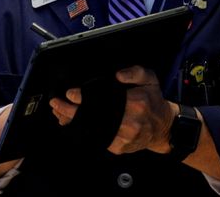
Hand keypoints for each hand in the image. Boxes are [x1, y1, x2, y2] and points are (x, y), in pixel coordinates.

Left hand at [48, 65, 175, 154]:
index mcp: (135, 101)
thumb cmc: (153, 99)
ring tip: (58, 114)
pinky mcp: (120, 147)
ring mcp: (124, 136)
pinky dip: (83, 133)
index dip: (83, 97)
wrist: (163, 126)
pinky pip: (97, 140)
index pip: (103, 99)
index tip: (70, 93)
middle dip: (71, 111)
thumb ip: (134, 72)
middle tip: (56, 104)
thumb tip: (117, 75)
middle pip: (94, 116)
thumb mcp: (149, 78)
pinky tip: (72, 126)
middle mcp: (129, 121)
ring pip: (93, 130)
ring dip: (73, 123)